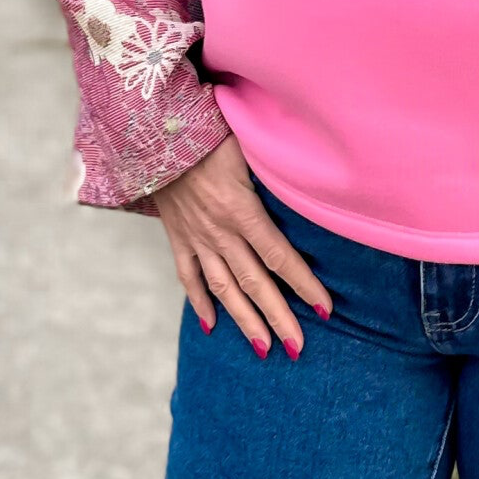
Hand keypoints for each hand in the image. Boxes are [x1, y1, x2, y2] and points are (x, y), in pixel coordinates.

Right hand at [150, 131, 334, 358]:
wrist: (153, 129)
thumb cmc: (211, 130)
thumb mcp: (250, 145)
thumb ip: (278, 167)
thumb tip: (312, 176)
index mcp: (242, 209)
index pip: (280, 256)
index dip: (304, 284)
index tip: (324, 308)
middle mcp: (219, 231)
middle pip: (255, 282)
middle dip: (278, 317)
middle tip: (297, 348)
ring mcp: (196, 237)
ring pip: (223, 288)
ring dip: (245, 321)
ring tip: (264, 349)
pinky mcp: (177, 235)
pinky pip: (187, 275)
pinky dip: (199, 302)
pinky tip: (211, 325)